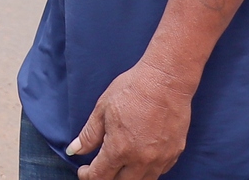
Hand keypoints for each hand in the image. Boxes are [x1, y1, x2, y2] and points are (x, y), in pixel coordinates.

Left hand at [70, 59, 194, 179]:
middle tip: (100, 167)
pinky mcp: (174, 153)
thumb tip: (74, 150)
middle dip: (106, 178)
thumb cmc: (134, 89)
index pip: (99, 177)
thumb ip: (89, 134)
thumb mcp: (103, 108)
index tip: (84, 171)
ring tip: (120, 163)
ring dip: (128, 176)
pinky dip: (147, 170)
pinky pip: (159, 171)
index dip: (88, 176)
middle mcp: (140, 160)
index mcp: (119, 149)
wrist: (167, 79)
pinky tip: (140, 157)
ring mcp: (160, 159)